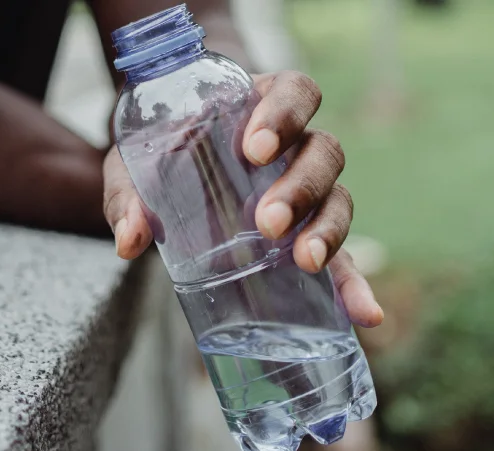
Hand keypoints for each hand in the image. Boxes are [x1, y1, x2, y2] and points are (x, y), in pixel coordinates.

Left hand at [102, 70, 383, 327]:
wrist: (164, 176)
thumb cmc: (156, 154)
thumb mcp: (133, 165)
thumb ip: (128, 194)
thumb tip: (130, 240)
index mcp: (261, 104)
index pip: (295, 92)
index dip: (285, 115)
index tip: (255, 148)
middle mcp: (296, 145)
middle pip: (323, 152)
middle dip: (300, 186)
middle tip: (267, 220)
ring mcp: (308, 193)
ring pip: (338, 199)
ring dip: (326, 230)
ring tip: (304, 260)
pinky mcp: (308, 237)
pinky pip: (343, 259)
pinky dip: (355, 288)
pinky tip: (365, 315)